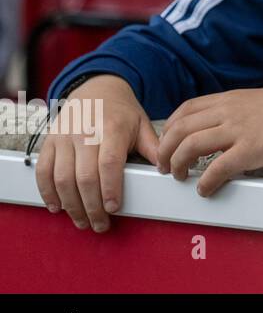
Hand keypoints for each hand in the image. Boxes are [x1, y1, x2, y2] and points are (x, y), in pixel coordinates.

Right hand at [35, 74, 160, 233]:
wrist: (97, 88)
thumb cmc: (121, 111)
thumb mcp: (142, 125)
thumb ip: (154, 148)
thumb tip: (169, 169)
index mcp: (111, 128)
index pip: (109, 163)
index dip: (110, 189)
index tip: (114, 208)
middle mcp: (84, 133)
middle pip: (84, 177)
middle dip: (92, 206)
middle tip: (100, 224)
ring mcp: (64, 137)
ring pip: (62, 178)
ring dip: (71, 205)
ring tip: (82, 221)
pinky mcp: (49, 142)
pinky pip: (43, 171)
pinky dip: (47, 192)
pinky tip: (57, 207)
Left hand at [156, 87, 262, 196]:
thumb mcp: (253, 101)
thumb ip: (231, 112)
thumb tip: (215, 129)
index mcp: (227, 100)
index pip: (186, 110)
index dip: (170, 128)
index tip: (167, 142)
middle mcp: (227, 112)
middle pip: (180, 129)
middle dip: (165, 150)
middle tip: (165, 165)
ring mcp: (237, 131)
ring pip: (190, 146)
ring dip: (177, 164)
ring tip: (180, 176)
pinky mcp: (249, 150)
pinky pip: (216, 169)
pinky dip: (205, 182)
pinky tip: (205, 189)